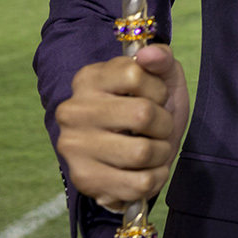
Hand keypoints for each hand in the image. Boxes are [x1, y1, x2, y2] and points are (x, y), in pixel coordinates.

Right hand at [54, 45, 189, 210]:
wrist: (132, 157)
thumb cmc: (148, 110)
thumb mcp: (161, 80)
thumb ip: (161, 60)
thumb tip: (149, 53)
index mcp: (89, 79)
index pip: (136, 74)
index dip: (157, 90)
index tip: (154, 98)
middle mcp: (73, 110)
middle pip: (142, 114)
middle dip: (164, 124)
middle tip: (158, 128)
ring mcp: (74, 147)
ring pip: (142, 152)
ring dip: (161, 153)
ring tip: (153, 149)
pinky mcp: (84, 180)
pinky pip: (140, 183)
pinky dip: (156, 177)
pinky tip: (148, 170)